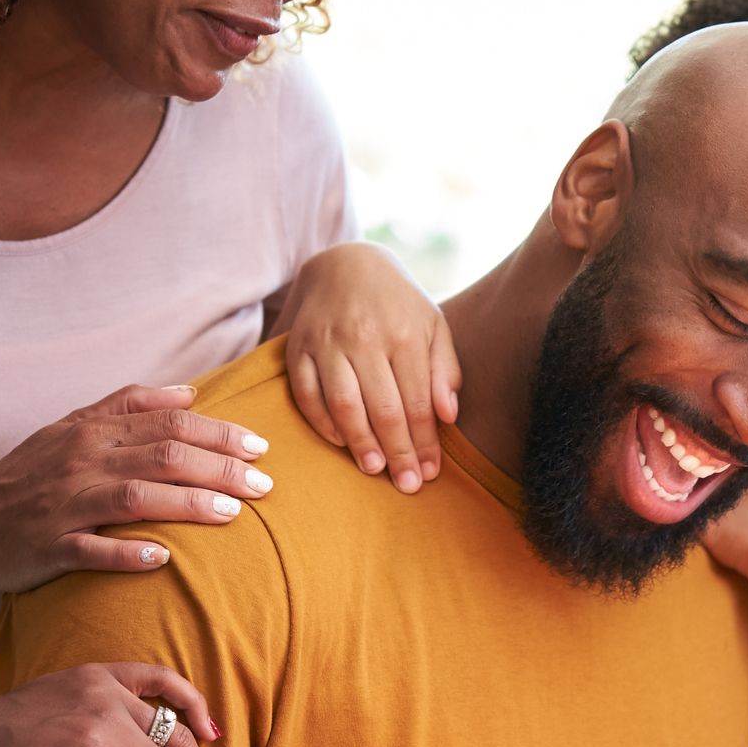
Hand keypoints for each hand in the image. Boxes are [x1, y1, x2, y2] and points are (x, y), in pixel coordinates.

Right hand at [0, 383, 272, 594]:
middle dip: (219, 468)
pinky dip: (126, 553)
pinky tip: (161, 559)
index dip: (218, 433)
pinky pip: (91, 550)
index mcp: (92, 430)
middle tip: (263, 485)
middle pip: (162, 456)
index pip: (168, 422)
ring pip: (134, 498)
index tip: (259, 447)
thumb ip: (130, 405)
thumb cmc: (29, 475)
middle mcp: (81, 461)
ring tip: (231, 513)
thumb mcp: (73, 427)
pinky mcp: (48, 547)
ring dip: (187, 504)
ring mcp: (64, 504)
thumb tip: (190, 391)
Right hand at [282, 242, 459, 493]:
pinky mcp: (298, 347)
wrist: (345, 261)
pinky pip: (307, 394)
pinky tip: (341, 443)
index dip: (425, 442)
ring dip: (360, 443)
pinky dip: (323, 422)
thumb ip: (444, 370)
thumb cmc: (398, 303)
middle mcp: (365, 338)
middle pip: (383, 409)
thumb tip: (449, 416)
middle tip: (406, 485)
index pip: (418, 403)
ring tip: (374, 469)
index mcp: (405, 334)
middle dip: (398, 452)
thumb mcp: (433, 325)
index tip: (431, 473)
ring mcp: (327, 342)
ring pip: (344, 404)